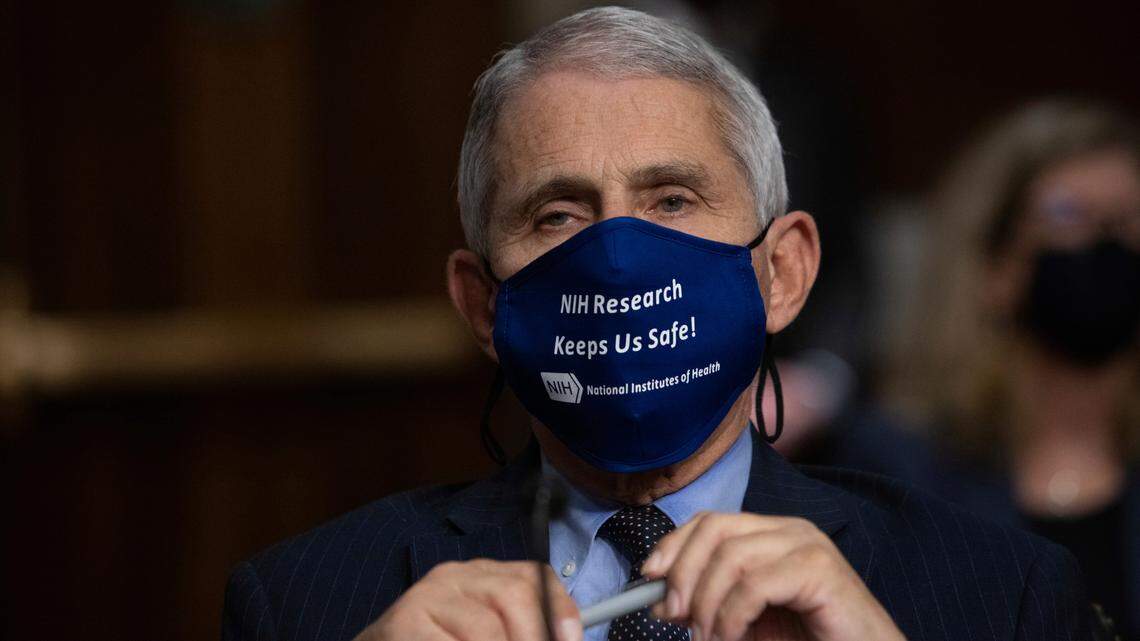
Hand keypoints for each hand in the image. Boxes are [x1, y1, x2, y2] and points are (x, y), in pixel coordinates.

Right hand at [355, 559, 581, 640]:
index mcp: (482, 575)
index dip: (560, 610)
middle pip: (516, 594)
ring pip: (486, 628)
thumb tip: (564, 640)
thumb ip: (518, 631)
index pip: (535, 577)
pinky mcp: (405, 621)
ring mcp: (429, 595)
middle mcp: (457, 575)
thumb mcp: (485, 633)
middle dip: (533, 638)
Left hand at [640, 512, 903, 640]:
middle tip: (672, 614)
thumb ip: (706, 605)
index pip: (710, 521)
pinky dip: (732, 616)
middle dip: (684, 572)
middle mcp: (789, 529)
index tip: (648, 579)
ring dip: (707, 603)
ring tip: (706, 638)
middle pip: (715, 530)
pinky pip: (755, 584)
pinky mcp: (819, 569)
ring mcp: (806, 544)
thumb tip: (660, 599)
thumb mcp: (744, 622)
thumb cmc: (808, 640)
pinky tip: (731, 638)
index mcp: (771, 534)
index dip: (674, 545)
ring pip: (731, 556)